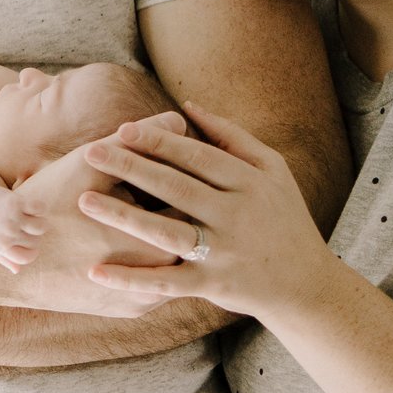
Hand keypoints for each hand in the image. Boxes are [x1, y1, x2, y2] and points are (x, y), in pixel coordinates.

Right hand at [0, 140, 180, 317]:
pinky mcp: (130, 309)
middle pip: (194, 239)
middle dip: (191, 216)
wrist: (8, 256)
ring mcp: (145, 297)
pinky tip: (145, 244)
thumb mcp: (88, 165)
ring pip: (179, 266)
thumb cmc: (46, 205)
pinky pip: (158, 284)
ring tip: (166, 218)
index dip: (193, 186)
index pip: (195, 207)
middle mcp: (157, 276)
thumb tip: (178, 119)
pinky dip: (157, 265)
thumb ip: (136, 141)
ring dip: (176, 242)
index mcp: (157, 237)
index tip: (189, 174)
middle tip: (182, 196)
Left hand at [0, 184, 41, 272]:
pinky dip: (40, 208)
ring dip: (40, 222)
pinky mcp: (15, 202)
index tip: (27, 244)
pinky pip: (39, 208)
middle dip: (34, 236)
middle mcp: (7, 234)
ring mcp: (12, 218)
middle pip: (36, 242)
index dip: (31, 252)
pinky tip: (31, 208)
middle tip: (26, 228)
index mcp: (2, 247)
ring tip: (31, 218)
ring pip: (42, 227)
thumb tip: (17, 271)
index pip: (28, 258)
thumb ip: (3, 258)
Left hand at [76, 105, 343, 320]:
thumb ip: (232, 137)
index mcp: (251, 183)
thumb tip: (188, 107)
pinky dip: (131, 279)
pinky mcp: (213, 286)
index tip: (123, 129)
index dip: (160, 142)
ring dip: (124, 218)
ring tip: (85, 201)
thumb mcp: (273, 172)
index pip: (199, 157)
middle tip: (90, 152)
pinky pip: (166, 282)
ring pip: (168, 232)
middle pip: (177, 188)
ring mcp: (225, 253)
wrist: (307, 285)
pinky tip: (96, 271)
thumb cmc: (284, 219)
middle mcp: (238, 216)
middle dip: (132, 168)